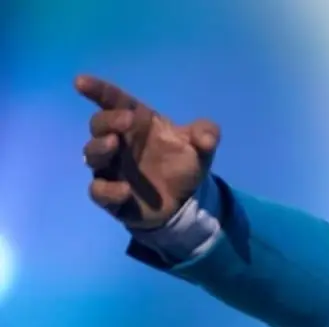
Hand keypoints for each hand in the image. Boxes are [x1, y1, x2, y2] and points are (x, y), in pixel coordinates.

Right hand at [76, 75, 220, 229]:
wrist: (186, 200)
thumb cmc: (184, 164)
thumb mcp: (202, 147)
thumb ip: (207, 134)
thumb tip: (206, 138)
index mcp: (137, 123)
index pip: (113, 101)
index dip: (97, 90)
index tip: (81, 82)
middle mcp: (118, 142)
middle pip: (99, 125)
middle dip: (107, 121)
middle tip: (125, 122)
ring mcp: (111, 168)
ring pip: (91, 155)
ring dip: (99, 148)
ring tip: (113, 145)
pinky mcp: (111, 196)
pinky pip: (98, 191)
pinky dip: (107, 190)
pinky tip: (124, 191)